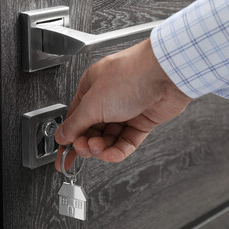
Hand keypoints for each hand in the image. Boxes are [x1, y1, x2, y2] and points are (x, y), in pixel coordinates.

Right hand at [54, 38, 190, 170]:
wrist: (166, 73)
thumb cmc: (130, 76)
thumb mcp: (93, 103)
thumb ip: (76, 123)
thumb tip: (62, 136)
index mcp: (91, 89)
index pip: (74, 119)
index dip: (68, 138)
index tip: (64, 155)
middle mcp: (107, 100)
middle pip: (91, 131)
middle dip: (86, 143)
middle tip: (85, 148)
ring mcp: (125, 111)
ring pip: (108, 138)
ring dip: (102, 148)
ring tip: (100, 149)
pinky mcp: (142, 121)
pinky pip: (126, 141)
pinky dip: (118, 151)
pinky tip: (112, 154)